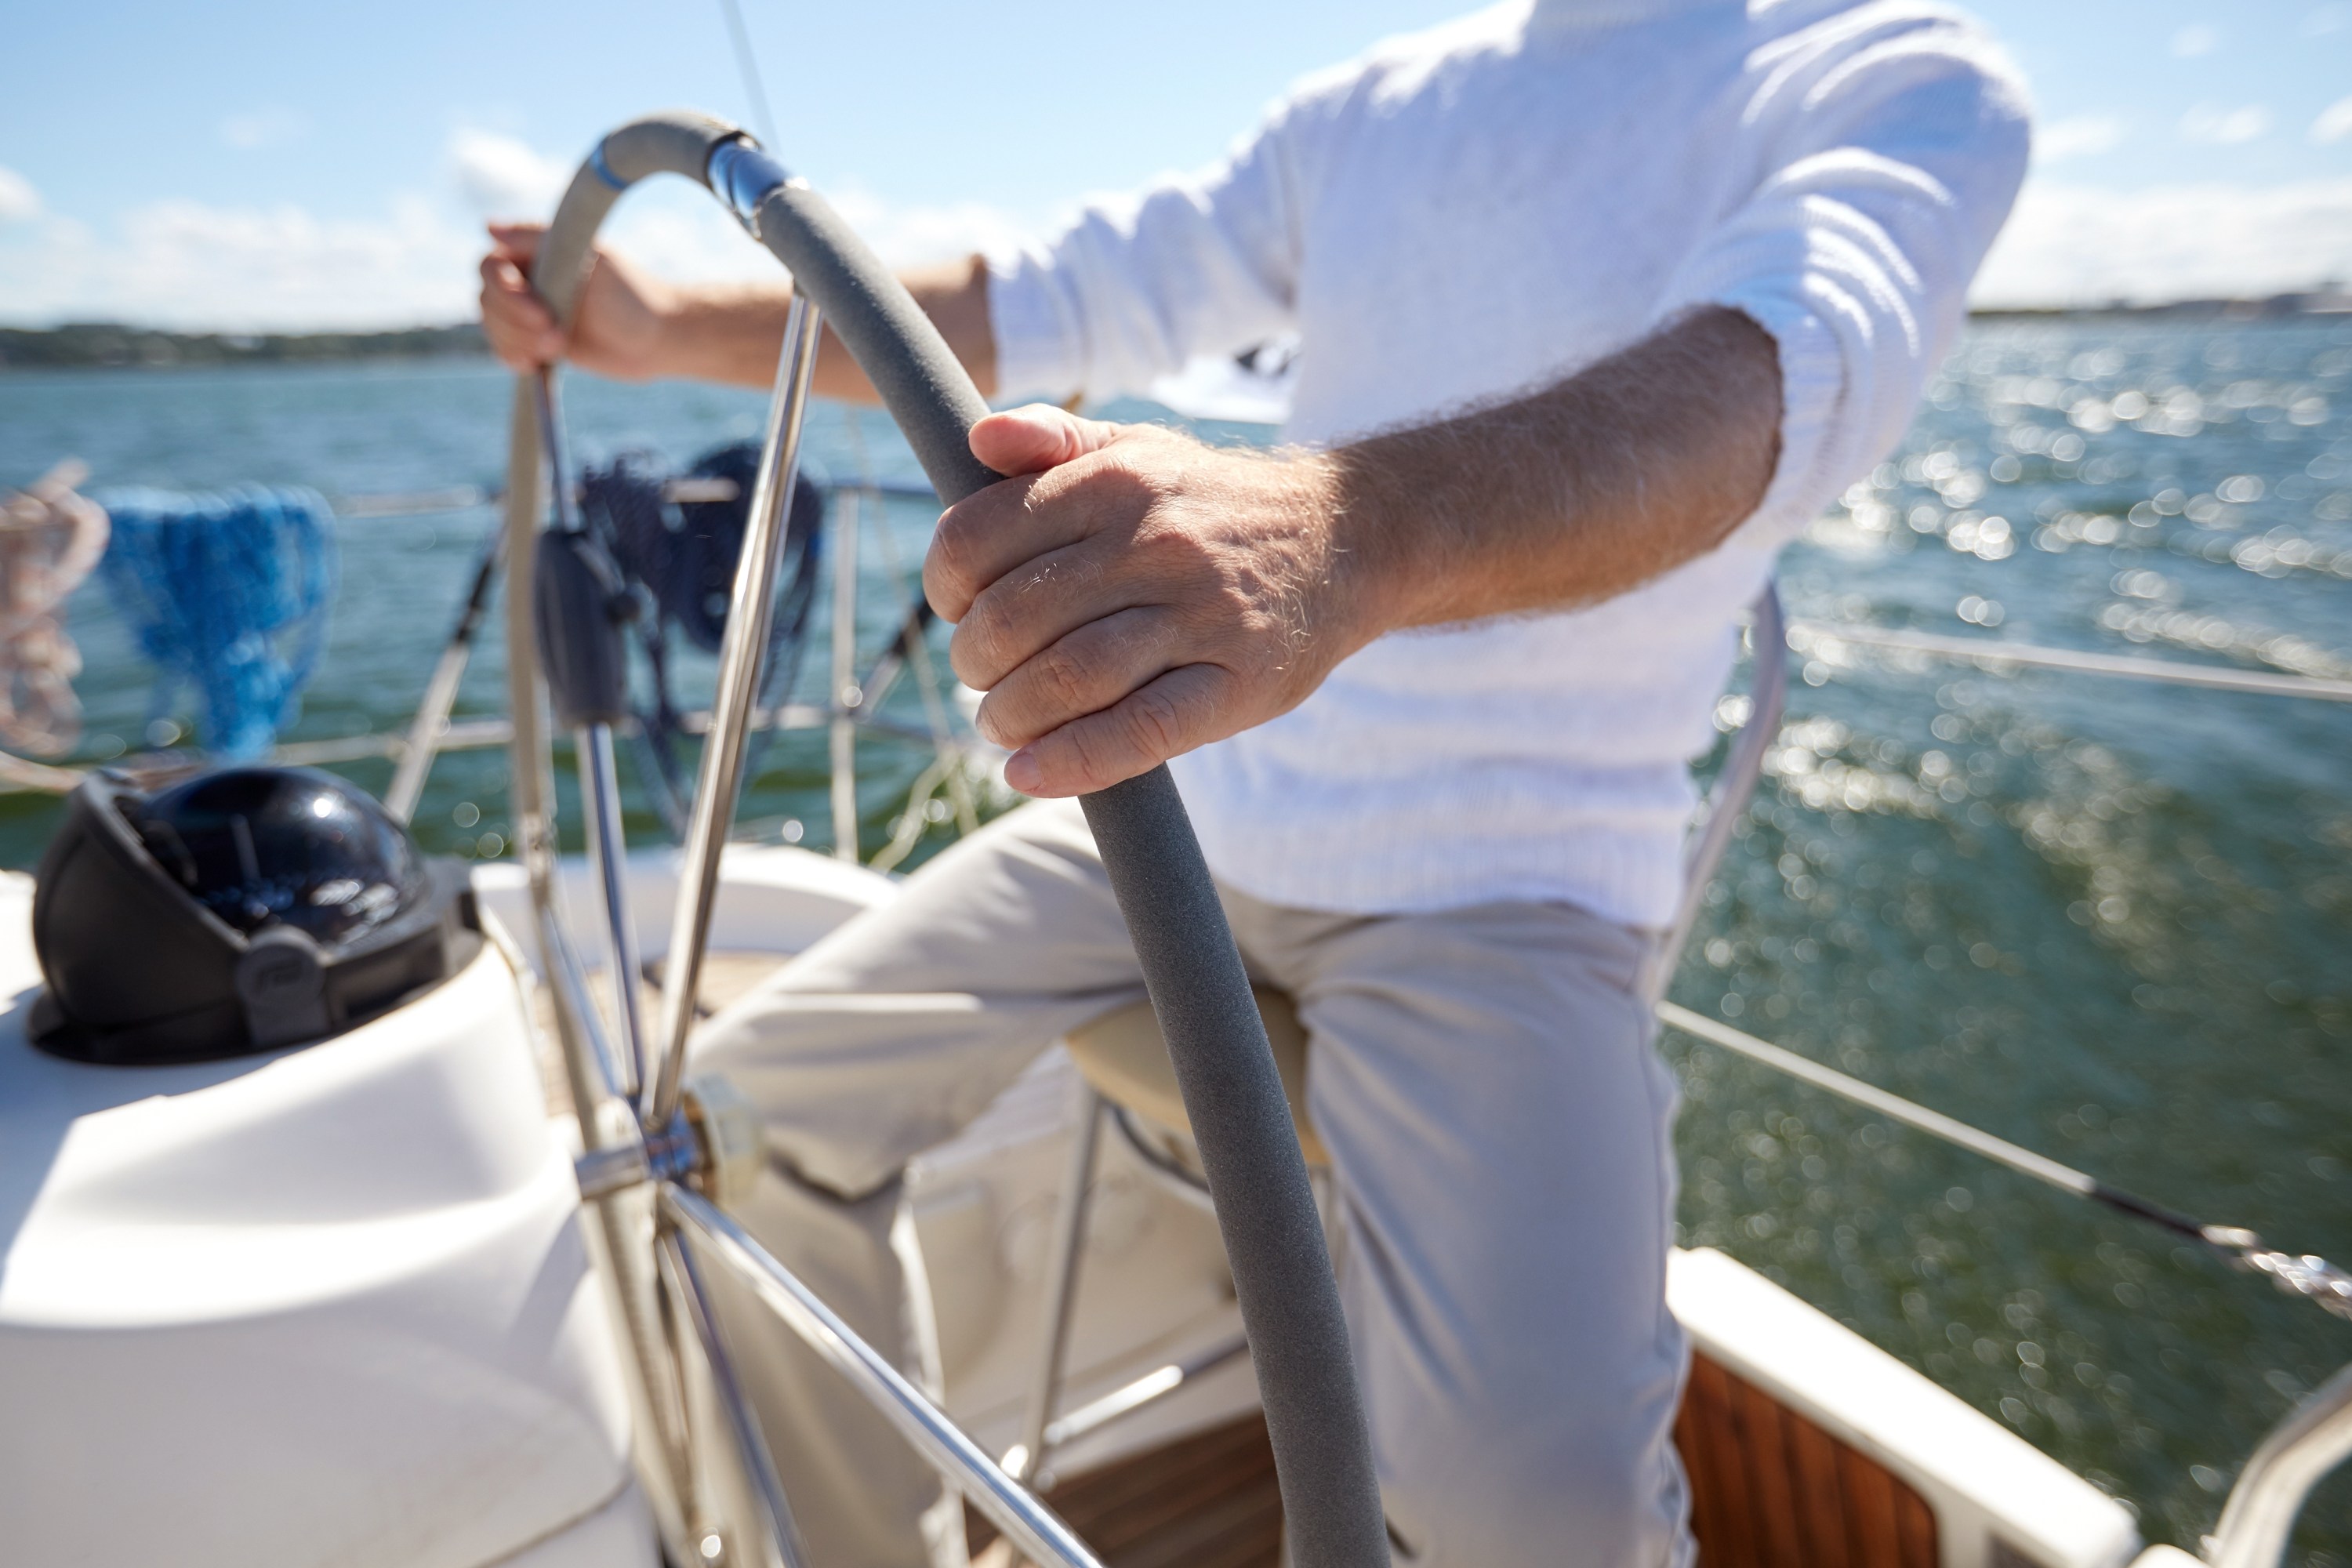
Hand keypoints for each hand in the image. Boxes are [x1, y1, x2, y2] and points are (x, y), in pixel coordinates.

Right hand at [476, 222, 675, 378]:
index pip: (490, 266)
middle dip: (514, 323)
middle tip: (557, 335)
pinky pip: (507, 350)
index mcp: (538, 254)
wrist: (659, 339)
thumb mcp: (592, 259)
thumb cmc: (632, 294)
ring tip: (558, 347)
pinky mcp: (540, 343)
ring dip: (518, 342)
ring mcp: (533, 313)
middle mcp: (531, 281)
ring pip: (494, 327)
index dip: (504, 291)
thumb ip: (541, 240)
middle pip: (487, 300)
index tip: (539, 309)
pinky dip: (514, 357)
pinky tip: (534, 364)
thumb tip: (488, 227)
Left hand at [926, 406, 1384, 796]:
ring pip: (1066, 678)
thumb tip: (976, 441)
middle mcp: (1155, 543)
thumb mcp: (1139, 448)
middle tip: (983, 676)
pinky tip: (1028, 773)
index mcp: (1115, 481)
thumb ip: (1053, 438)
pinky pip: (1139, 732)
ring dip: (1010, 716)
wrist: (1345, 538)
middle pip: (1013, 619)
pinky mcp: (1237, 684)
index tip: (957, 610)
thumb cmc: (1213, 505)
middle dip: (975, 661)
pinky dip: (1070, 762)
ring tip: (1004, 724)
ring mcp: (1200, 616)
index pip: (979, 539)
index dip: (945, 587)